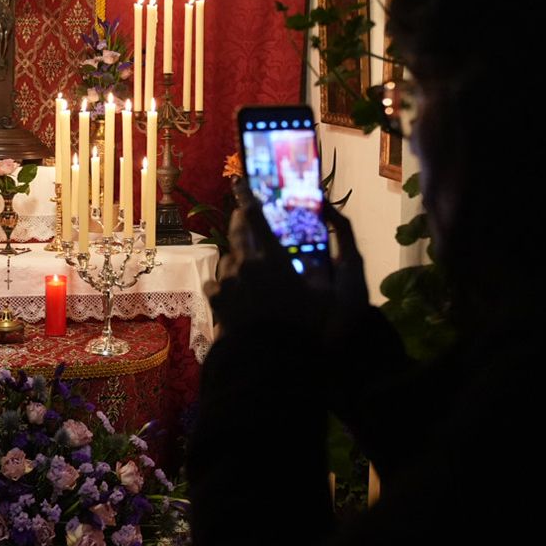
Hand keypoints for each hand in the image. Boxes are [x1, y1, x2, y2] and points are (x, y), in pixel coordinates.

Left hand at [208, 179, 368, 337]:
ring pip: (228, 259)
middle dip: (238, 218)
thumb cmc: (307, 327)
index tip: (240, 182)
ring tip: (247, 266)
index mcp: (271, 257)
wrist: (273, 362)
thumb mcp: (328, 293)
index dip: (247, 195)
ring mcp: (228, 283)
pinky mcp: (217, 302)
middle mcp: (245, 264)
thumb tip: (326, 240)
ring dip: (236, 256)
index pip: (255, 215)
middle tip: (241, 213)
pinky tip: (235, 292)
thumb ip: (326, 262)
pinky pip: (219, 283)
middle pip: (236, 231)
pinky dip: (226, 283)